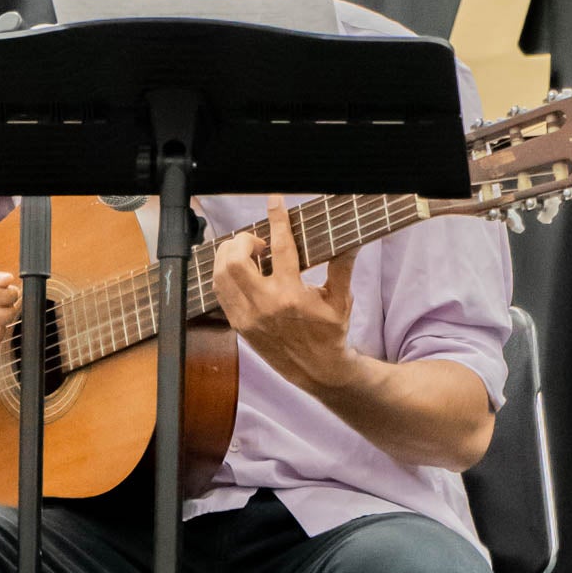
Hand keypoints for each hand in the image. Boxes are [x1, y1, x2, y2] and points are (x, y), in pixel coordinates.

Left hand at [213, 195, 361, 392]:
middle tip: (258, 241)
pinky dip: (224, 275)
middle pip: (236, 261)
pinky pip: (220, 293)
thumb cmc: (331, 334)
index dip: (277, 219)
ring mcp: (248, 317)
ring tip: (247, 253)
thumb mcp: (341, 299)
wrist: (317, 371)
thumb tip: (351, 240)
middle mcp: (265, 305)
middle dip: (243, 241)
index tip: (275, 200)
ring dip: (229, 256)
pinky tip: (239, 270)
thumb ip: (342, 267)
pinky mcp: (238, 326)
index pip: (281, 248)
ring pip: (221, 276)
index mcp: (292, 296)